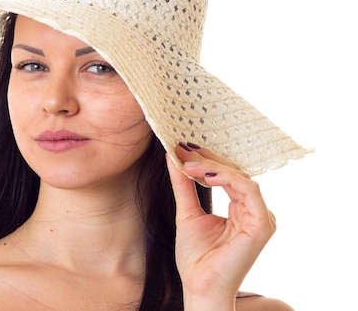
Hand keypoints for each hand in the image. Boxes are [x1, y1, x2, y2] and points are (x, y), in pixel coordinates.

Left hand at [166, 143, 276, 310]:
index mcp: (242, 208)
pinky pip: (248, 190)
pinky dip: (226, 178)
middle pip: (235, 173)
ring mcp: (261, 217)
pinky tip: (203, 175)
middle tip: (183, 150)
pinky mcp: (261, 225)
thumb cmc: (196, 258)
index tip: (182, 149)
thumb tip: (174, 158)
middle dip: (208, 159)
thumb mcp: (187, 212)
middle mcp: (254, 211)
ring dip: (213, 167)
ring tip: (189, 164)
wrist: (199, 286)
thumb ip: (183, 185)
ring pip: (241, 177)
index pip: (228, 175)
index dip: (207, 159)